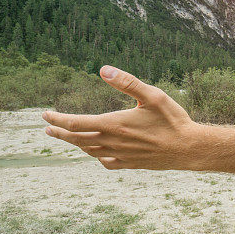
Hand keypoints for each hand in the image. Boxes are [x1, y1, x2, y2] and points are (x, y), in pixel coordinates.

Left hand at [42, 65, 202, 169]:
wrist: (189, 148)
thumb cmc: (172, 120)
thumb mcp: (153, 95)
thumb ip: (127, 82)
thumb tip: (103, 69)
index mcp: (114, 124)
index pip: (75, 123)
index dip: (57, 119)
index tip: (45, 115)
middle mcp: (113, 142)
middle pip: (76, 139)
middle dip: (59, 133)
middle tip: (48, 128)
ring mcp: (120, 155)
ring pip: (89, 151)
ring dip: (75, 143)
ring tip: (68, 137)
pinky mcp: (130, 164)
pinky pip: (105, 162)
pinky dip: (95, 156)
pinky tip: (96, 152)